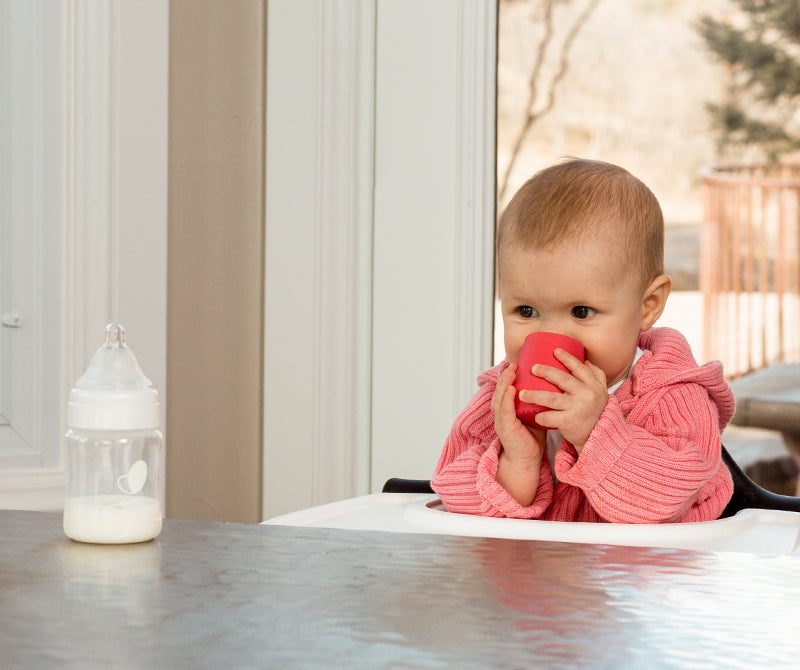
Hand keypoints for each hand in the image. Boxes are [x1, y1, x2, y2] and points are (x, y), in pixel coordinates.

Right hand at [493, 363, 545, 504]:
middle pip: (501, 389)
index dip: (509, 375)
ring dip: (505, 382)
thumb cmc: (532, 437)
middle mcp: (502, 411)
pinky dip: (507, 398)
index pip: (506, 388)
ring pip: (501, 396)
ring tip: (512, 371)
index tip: (517, 362)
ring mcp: (501, 419)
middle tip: (514, 362)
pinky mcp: (505, 427)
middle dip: (506, 374)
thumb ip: (539, 403)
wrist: (525, 459)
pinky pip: (505, 410)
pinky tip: (512, 389)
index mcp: (508, 408)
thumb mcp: (535, 415)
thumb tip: (557, 387)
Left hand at [518, 348, 607, 450]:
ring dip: (534, 395)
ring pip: (551, 398)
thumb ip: (596, 376)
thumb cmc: (595, 411)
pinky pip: (551, 417)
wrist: (599, 436)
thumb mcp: (601, 392)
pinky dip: (541, 416)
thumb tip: (586, 360)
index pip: (579, 368)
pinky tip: (534, 415)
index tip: (554, 351)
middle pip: (563, 379)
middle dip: (546, 372)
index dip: (567, 358)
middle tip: (532, 368)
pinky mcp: (570, 422)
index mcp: (593, 385)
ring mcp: (577, 408)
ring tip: (521, 393)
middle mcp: (586, 394)